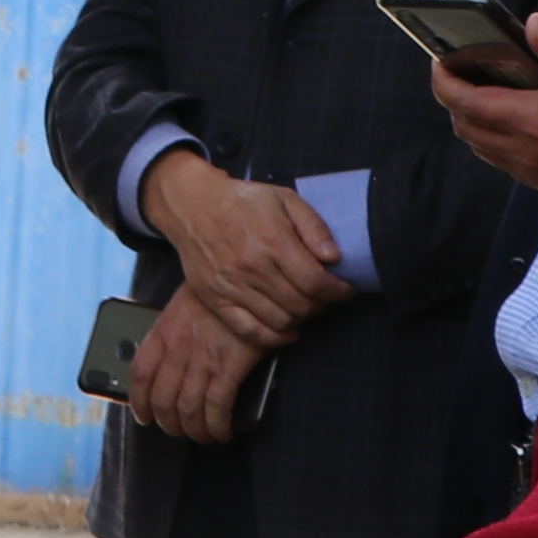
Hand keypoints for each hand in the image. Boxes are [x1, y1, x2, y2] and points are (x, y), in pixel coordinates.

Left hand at [122, 288, 262, 444]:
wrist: (246, 277)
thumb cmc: (217, 293)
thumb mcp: (183, 306)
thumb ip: (172, 334)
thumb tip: (169, 366)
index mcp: (163, 332)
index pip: (140, 376)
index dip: (139, 403)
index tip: (144, 417)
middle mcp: (178, 349)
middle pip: (163, 401)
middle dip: (170, 425)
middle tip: (180, 430)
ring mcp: (202, 359)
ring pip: (188, 410)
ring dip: (195, 431)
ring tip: (204, 435)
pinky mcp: (229, 365)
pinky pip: (217, 408)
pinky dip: (217, 426)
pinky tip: (223, 431)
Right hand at [143, 150, 348, 346]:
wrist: (193, 206)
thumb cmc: (243, 201)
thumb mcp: (285, 199)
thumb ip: (313, 227)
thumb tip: (335, 258)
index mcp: (272, 241)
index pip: (315, 282)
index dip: (337, 291)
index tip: (345, 289)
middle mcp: (252, 267)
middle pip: (300, 305)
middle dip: (322, 304)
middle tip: (325, 296)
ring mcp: (232, 287)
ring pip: (280, 320)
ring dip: (301, 318)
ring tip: (305, 306)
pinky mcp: (216, 300)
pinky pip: (249, 331)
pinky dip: (273, 338)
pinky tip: (288, 332)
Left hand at [431, 8, 537, 210]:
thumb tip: (533, 24)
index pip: (467, 103)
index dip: (445, 80)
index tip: (441, 58)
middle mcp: (529, 153)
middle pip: (466, 127)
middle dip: (455, 97)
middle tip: (464, 67)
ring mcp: (537, 174)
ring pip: (482, 147)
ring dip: (473, 119)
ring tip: (488, 88)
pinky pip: (504, 162)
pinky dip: (495, 138)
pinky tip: (517, 116)